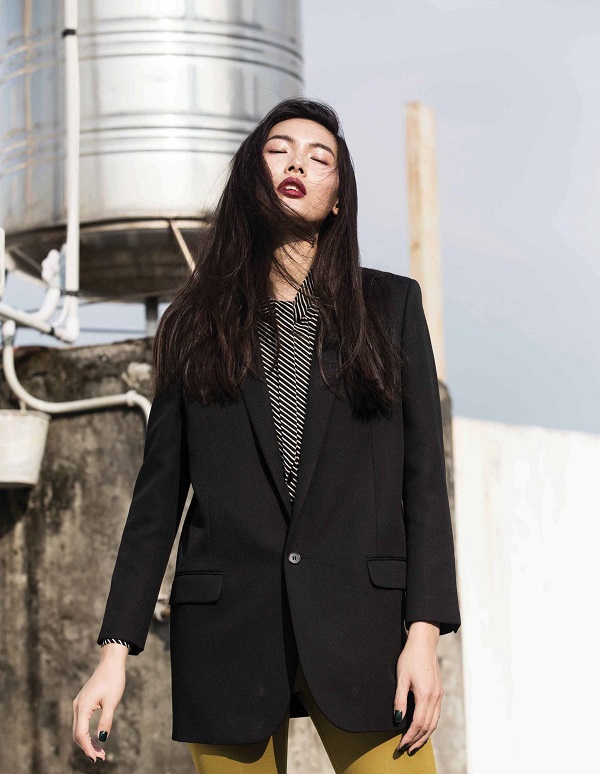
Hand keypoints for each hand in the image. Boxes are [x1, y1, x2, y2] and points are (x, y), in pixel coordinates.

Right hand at [72, 644, 127, 762]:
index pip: (81, 734)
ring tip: (100, 751)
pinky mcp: (83, 702)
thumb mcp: (112, 702)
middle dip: (87, 748)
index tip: (98, 758)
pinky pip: (81, 722)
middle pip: (77, 734)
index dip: (88, 748)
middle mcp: (77, 706)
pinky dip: (86, 733)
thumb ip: (106, 720)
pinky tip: (96, 738)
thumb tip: (102, 738)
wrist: (111, 662)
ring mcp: (79, 704)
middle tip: (101, 757)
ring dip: (87, 742)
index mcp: (83, 707)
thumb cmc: (113, 680)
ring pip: (78, 729)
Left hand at [393, 621, 441, 755]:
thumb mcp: (401, 678)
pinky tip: (424, 729)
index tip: (401, 746)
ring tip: (415, 745)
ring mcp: (439, 695)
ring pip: (435, 723)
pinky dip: (430, 726)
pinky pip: (437, 714)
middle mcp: (435, 697)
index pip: (418, 724)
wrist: (424, 642)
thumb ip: (399, 699)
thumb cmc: (410, 657)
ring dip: (425, 736)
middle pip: (428, 727)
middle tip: (406, 750)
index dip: (409, 737)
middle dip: (417, 740)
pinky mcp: (439, 691)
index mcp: (425, 695)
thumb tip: (398, 719)